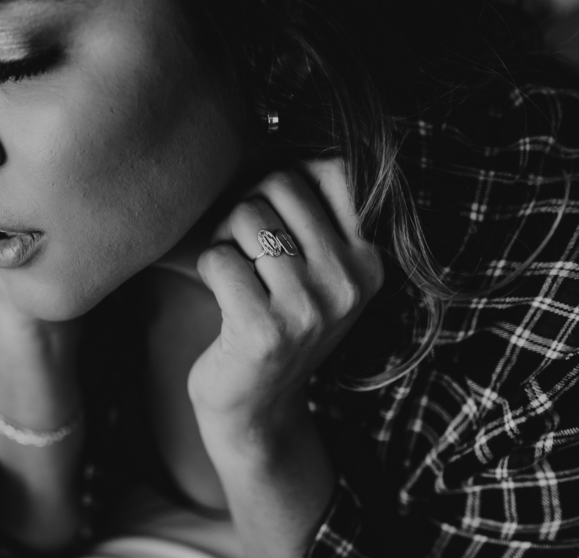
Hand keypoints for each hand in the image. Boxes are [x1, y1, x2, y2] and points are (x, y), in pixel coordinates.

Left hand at [189, 159, 384, 452]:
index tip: (275, 216)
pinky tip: (223, 305)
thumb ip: (315, 212)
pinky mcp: (265, 330)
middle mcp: (351, 280)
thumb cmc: (274, 326)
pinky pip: (217, 257)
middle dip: (246, 210)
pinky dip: (207, 271)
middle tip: (245, 254)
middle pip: (279, 184)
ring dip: (224, 241)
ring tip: (236, 278)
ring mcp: (311, 307)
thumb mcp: (316, 272)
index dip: (287, 180)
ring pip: (245, 217)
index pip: (332, 169)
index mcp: (370, 258)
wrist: (256, 413)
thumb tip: (280, 124)